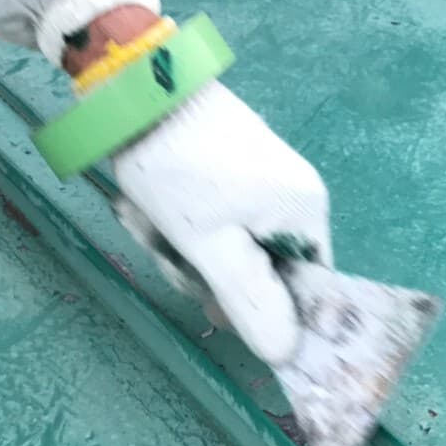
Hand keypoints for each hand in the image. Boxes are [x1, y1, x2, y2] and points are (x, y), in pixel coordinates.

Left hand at [112, 85, 331, 367]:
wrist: (140, 91)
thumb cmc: (180, 170)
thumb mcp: (211, 246)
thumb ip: (251, 302)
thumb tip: (287, 353)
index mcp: (304, 212)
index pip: (305, 289)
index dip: (264, 311)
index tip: (215, 307)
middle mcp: (292, 196)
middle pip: (260, 270)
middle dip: (205, 272)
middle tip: (169, 252)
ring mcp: (259, 181)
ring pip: (225, 247)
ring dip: (180, 247)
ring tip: (148, 219)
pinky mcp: (228, 170)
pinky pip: (209, 220)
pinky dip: (176, 223)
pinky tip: (146, 207)